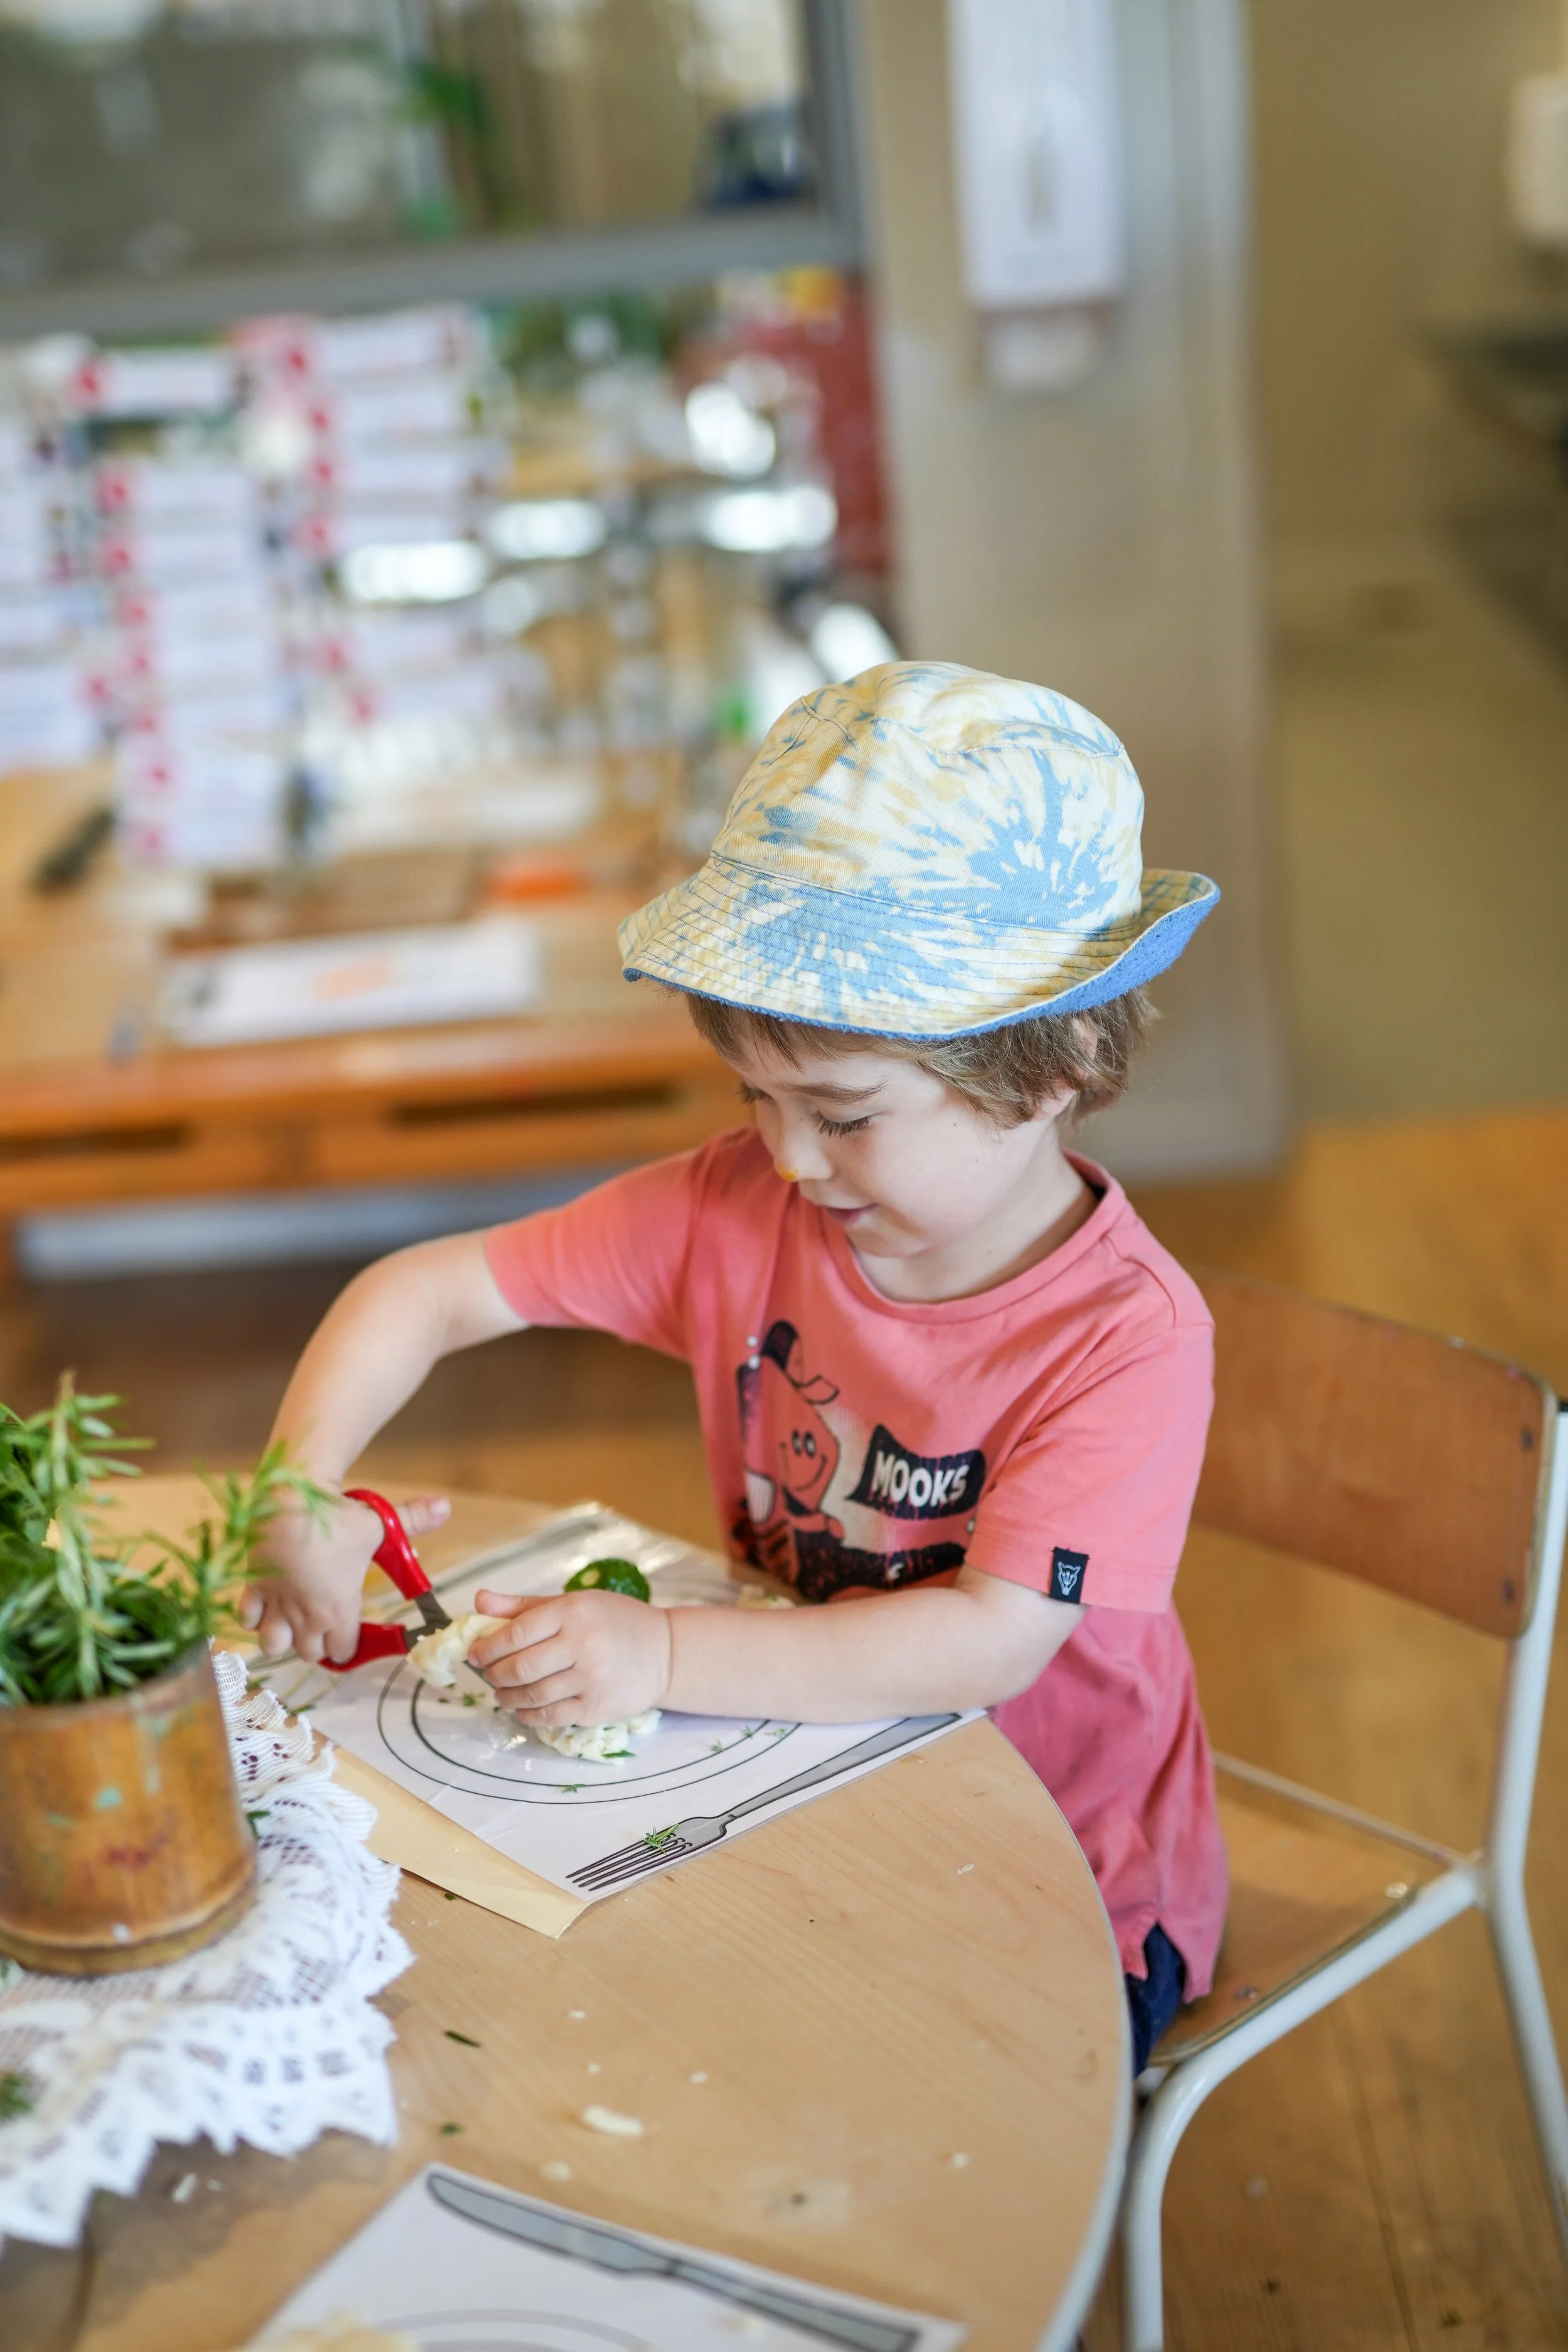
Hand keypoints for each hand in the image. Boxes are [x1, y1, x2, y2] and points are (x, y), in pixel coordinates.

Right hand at [241, 1490, 450, 1663]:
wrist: (290, 1499)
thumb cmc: (338, 1517)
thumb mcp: (381, 1522)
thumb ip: (415, 1519)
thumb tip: (446, 1507)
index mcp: (339, 1609)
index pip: (344, 1651)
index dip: (349, 1646)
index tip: (351, 1634)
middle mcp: (306, 1616)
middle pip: (309, 1653)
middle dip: (317, 1645)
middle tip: (323, 1625)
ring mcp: (277, 1604)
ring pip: (274, 1646)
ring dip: (282, 1639)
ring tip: (292, 1621)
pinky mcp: (253, 1587)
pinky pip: (247, 1619)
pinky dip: (254, 1617)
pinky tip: (266, 1603)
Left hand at [468, 1586, 671, 1725]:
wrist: (665, 1652)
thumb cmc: (615, 1621)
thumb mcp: (573, 1603)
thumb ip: (523, 1605)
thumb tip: (479, 1601)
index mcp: (572, 1612)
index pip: (516, 1632)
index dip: (487, 1646)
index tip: (474, 1653)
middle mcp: (581, 1644)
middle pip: (520, 1667)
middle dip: (494, 1674)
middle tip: (487, 1674)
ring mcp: (590, 1679)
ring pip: (532, 1695)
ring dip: (507, 1696)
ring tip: (501, 1693)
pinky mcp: (597, 1707)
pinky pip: (551, 1716)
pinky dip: (529, 1715)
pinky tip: (523, 1708)